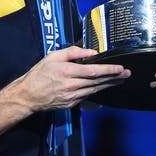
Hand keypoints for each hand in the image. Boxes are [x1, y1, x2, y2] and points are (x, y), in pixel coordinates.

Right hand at [14, 45, 129, 111]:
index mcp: (67, 72)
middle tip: (127, 73)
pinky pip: (88, 96)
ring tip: (120, 80)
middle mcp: (72, 86)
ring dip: (109, 85)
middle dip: (114, 78)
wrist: (28, 95)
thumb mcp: (53, 56)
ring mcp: (72, 97)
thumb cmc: (39, 74)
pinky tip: (105, 87)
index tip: (120, 68)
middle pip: (98, 82)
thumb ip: (73, 52)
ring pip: (95, 90)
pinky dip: (98, 91)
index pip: (93, 71)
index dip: (109, 70)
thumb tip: (90, 52)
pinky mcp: (72, 104)